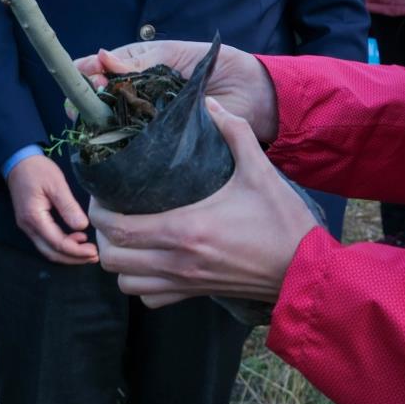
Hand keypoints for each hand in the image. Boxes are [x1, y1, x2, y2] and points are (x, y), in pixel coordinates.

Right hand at [6, 153, 99, 264]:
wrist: (18, 161)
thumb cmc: (37, 170)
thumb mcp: (56, 184)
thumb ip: (68, 207)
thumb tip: (83, 227)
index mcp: (34, 218)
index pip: (57, 243)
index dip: (76, 250)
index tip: (94, 251)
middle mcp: (28, 227)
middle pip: (51, 253)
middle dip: (73, 258)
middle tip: (94, 257)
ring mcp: (27, 227)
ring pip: (48, 250)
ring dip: (68, 254)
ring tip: (88, 252)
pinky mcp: (30, 223)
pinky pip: (46, 242)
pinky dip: (61, 246)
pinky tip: (76, 240)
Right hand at [74, 39, 279, 143]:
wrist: (252, 93)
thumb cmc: (216, 67)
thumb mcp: (174, 56)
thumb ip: (140, 61)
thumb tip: (102, 58)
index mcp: (140, 66)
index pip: (102, 68)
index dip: (87, 72)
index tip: (79, 76)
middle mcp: (139, 94)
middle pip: (102, 98)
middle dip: (89, 99)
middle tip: (88, 102)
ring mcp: (149, 119)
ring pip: (114, 122)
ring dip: (102, 122)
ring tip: (96, 122)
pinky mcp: (162, 141)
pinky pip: (138, 142)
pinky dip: (123, 143)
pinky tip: (114, 145)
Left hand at [92, 102, 317, 307]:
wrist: (305, 270)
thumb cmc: (283, 222)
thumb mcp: (260, 171)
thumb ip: (235, 132)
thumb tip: (211, 104)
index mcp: (186, 228)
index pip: (118, 228)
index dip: (98, 211)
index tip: (102, 192)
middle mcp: (178, 260)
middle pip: (111, 258)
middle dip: (102, 235)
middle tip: (110, 211)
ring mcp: (185, 282)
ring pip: (126, 284)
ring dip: (119, 260)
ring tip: (126, 234)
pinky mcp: (196, 294)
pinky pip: (151, 299)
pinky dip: (141, 283)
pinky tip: (150, 259)